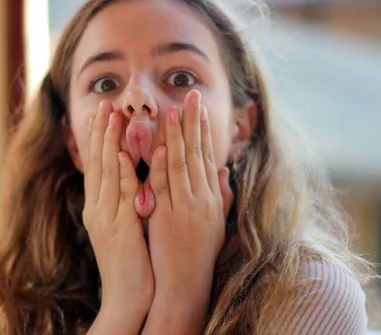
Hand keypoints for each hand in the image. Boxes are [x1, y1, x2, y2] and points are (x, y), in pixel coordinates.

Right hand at [83, 100, 153, 333]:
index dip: (101, 138)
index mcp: (101, 206)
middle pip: (98, 163)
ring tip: (113, 117)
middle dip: (101, 132)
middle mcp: (99, 208)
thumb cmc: (133, 261)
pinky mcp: (119, 229)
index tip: (104, 113)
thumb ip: (129, 201)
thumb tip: (137, 178)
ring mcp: (107, 217)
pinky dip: (124, 174)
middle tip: (104, 104)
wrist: (127, 296)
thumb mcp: (127, 226)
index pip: (100, 165)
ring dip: (110, 144)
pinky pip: (122, 196)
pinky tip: (126, 155)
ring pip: (108, 174)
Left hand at [143, 90, 233, 333]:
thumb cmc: (200, 255)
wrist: (186, 285)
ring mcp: (184, 207)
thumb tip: (223, 170)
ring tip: (173, 110)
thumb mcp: (217, 223)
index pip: (206, 156)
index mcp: (211, 198)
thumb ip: (221, 195)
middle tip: (191, 95)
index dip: (202, 130)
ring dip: (176, 135)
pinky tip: (158, 145)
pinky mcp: (167, 217)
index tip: (198, 107)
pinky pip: (162, 186)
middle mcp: (201, 199)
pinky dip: (159, 164)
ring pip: (180, 164)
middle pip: (196, 153)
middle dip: (193, 122)